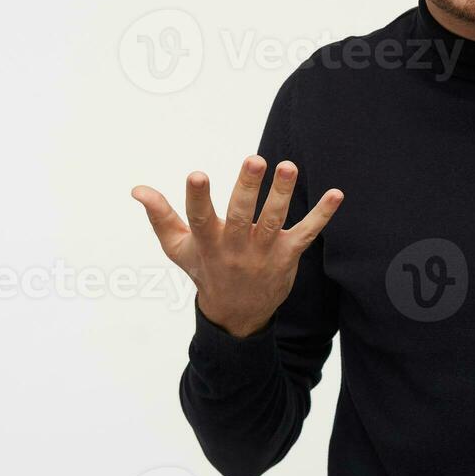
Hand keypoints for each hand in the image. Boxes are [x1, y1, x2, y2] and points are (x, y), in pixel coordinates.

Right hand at [132, 156, 343, 337]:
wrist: (236, 316)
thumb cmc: (205, 270)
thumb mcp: (178, 248)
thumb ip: (160, 216)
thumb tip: (138, 189)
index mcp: (208, 243)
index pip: (199, 218)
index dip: (197, 198)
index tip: (196, 174)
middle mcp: (236, 248)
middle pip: (241, 215)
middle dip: (247, 188)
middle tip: (255, 159)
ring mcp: (263, 253)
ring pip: (274, 220)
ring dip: (283, 193)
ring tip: (289, 167)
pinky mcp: (287, 255)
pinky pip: (306, 233)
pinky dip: (322, 215)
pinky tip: (336, 194)